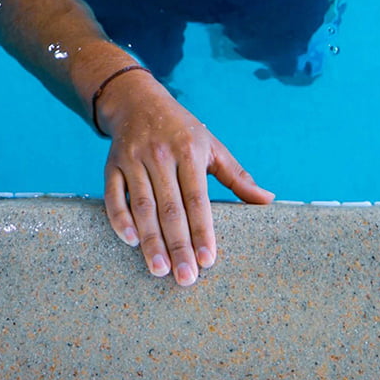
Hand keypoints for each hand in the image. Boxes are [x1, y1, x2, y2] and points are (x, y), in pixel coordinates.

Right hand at [99, 73, 273, 285]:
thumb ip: (237, 176)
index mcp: (189, 151)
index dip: (202, 230)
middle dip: (178, 245)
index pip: (197, 198)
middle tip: (185, 278)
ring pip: (142, 206)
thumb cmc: (182, 129)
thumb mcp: (212, 146)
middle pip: (170, 207)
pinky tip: (130, 242)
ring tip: (160, 270)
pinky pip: (113, 196)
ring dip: (150, 240)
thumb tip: (268, 200)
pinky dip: (119, 219)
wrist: (138, 101)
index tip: (208, 260)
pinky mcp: (111, 165)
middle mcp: (160, 155)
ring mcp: (133, 160)